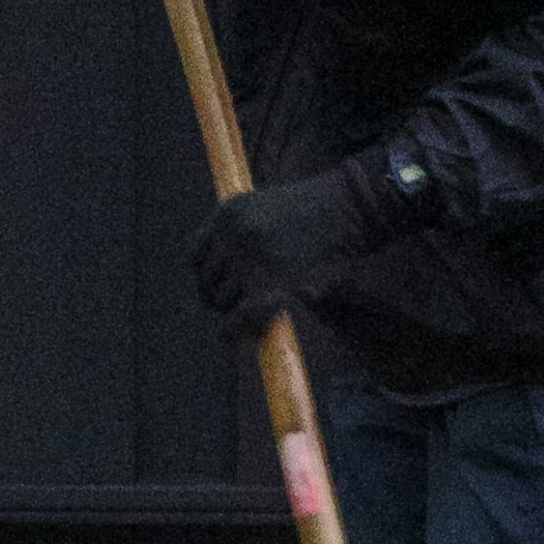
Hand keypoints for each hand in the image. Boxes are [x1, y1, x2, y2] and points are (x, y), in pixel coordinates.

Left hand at [190, 153, 401, 333]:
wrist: (349, 209)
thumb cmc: (316, 212)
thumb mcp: (266, 208)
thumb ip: (241, 235)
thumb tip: (223, 280)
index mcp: (228, 212)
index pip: (194, 254)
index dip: (204, 275)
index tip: (214, 286)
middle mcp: (233, 233)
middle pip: (205, 280)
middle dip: (217, 297)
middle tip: (236, 306)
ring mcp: (250, 256)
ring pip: (222, 299)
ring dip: (232, 312)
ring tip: (252, 313)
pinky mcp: (271, 280)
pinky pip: (240, 314)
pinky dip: (235, 329)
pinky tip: (232, 335)